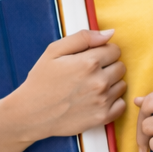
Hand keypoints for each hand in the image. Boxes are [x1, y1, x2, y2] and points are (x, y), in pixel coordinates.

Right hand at [6, 29, 125, 142]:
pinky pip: (122, 104)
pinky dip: (113, 102)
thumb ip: (83, 38)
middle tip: (89, 74)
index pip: (115, 50)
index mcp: (89, 62)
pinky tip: (97, 100)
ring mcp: (102, 101)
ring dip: (111, 84)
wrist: (30, 114)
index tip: (92, 59)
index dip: (103, 52)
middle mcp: (99, 81)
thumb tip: (109, 33)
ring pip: (122, 84)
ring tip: (91, 87)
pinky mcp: (102, 117)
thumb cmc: (40, 81)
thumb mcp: (54, 51)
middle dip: (108, 67)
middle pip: (120, 66)